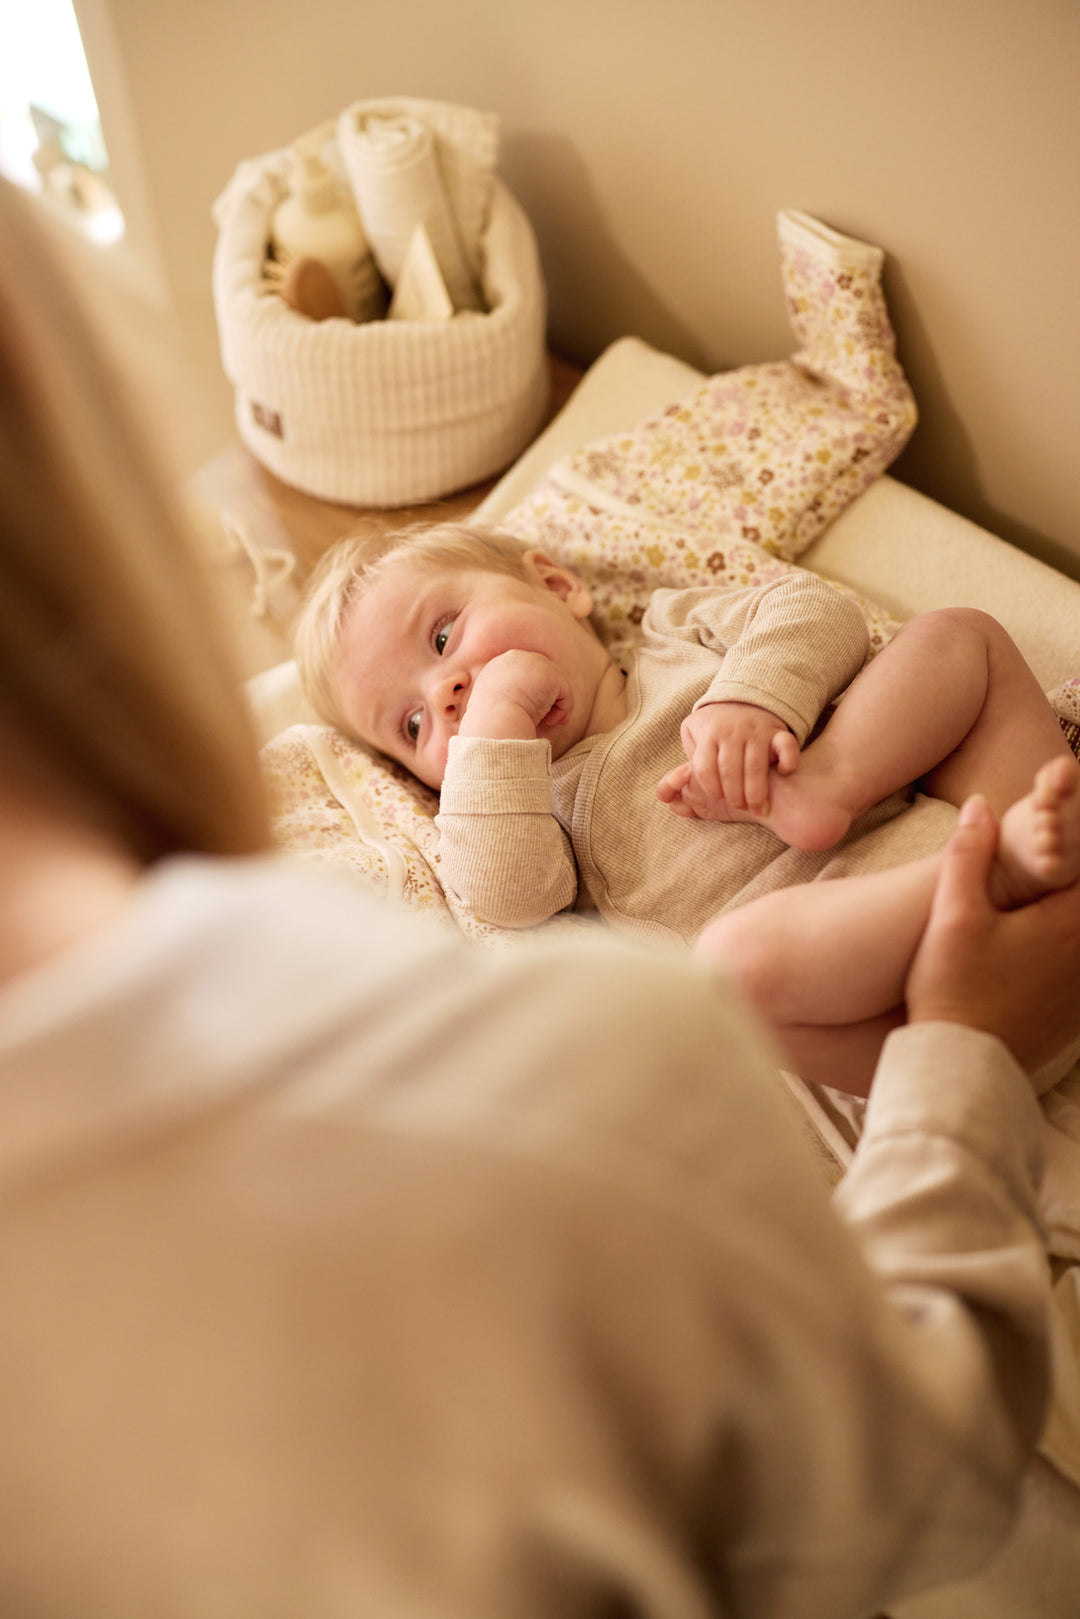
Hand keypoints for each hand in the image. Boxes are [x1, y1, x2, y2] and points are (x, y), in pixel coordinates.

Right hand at [459, 650, 571, 742]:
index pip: (523, 674)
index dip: (531, 693)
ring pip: (554, 685)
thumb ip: (506, 697)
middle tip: (547, 720)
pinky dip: (562, 710)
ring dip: (554, 706)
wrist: (495, 721)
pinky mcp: (551, 674)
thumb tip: (526, 705)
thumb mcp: (493, 704)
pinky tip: (550, 722)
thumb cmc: (492, 722)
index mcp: (498, 665)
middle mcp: (516, 657)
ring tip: (548, 723)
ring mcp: (534, 662)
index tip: (529, 713)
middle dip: (547, 697)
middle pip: (541, 675)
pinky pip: (564, 693)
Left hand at [656, 701, 798, 819]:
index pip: (705, 767)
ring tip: (758, 809)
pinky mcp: (777, 731)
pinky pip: (786, 746)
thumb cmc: (715, 724)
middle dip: (734, 795)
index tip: (717, 797)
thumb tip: (678, 784)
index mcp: (709, 734)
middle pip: (731, 771)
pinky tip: (784, 773)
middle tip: (740, 807)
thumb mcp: (694, 731)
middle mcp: (732, 732)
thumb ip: (689, 754)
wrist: (745, 696)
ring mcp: (756, 731)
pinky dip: (788, 760)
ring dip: (757, 792)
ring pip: (755, 765)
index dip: (710, 787)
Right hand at [907, 793, 1079, 1075]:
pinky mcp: (1072, 1014)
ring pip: (1079, 939)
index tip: (1060, 826)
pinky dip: (1065, 953)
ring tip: (1032, 909)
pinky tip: (1034, 948)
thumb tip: (979, 805)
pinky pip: (1076, 971)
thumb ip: (967, 855)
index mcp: (1069, 922)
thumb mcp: (952, 916)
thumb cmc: (955, 989)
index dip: (1071, 843)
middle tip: (1049, 863)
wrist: (960, 1068)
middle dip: (1066, 881)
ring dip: (1067, 916)